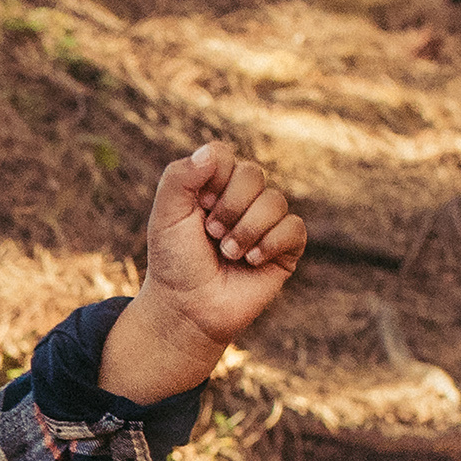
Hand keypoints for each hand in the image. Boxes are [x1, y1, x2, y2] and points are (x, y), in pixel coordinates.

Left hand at [96, 141, 303, 403]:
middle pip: (252, 174)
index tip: (197, 207)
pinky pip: (294, 227)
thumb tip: (211, 152)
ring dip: (247, 230)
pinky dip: (270, 243)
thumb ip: (180, 177)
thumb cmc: (175, 262)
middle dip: (229, 207)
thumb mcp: (166, 215)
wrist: (188, 309)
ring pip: (275, 201)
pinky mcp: (285, 248)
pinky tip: (251, 262)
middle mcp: (243, 199)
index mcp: (213, 185)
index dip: (212, 181)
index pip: (224, 156)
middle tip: (211, 233)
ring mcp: (266, 222)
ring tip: (228, 253)